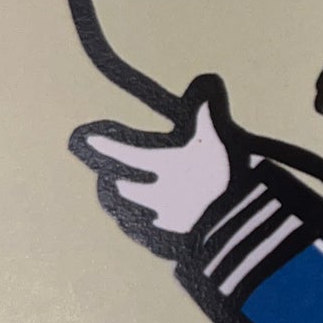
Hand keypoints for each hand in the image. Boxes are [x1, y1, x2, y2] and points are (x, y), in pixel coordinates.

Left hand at [72, 75, 238, 254]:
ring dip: (131, 204)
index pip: (128, 154)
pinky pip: (156, 230)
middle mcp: (159, 191)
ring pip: (138, 211)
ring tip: (128, 200)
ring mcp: (166, 216)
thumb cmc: (222, 178)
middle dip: (120, 182)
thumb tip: (206, 86)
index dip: (107, 146)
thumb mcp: (217, 141)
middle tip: (113, 180)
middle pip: (129, 188)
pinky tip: (152, 226)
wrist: (234, 222)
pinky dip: (151, 226)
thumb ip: (208, 117)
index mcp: (165, 164)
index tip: (88, 140)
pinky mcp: (177, 236)